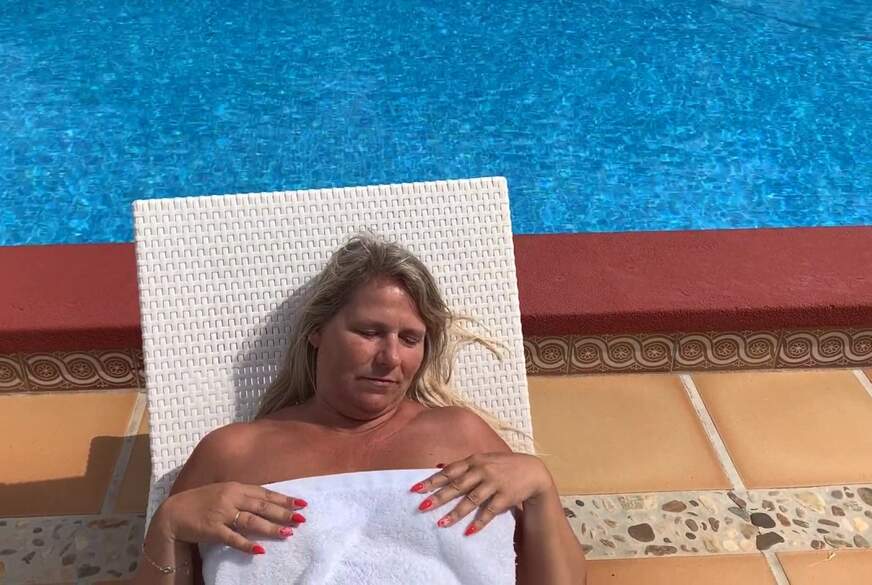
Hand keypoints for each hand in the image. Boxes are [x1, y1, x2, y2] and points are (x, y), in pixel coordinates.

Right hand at [153, 482, 307, 553]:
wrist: (173, 513)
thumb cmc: (200, 502)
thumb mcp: (223, 492)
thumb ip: (242, 495)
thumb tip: (266, 501)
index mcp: (235, 487)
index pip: (264, 493)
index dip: (283, 498)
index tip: (301, 503)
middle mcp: (230, 498)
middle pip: (262, 506)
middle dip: (283, 512)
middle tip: (301, 519)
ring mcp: (221, 514)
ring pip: (251, 521)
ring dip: (271, 528)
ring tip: (287, 533)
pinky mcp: (212, 530)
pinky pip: (233, 538)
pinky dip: (247, 544)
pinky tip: (260, 550)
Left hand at [411, 452, 554, 535]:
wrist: (533, 471)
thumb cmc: (503, 465)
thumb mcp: (483, 459)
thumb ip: (462, 465)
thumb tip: (438, 467)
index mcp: (475, 461)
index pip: (449, 471)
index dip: (432, 480)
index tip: (416, 489)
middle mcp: (482, 471)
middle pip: (457, 486)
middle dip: (439, 497)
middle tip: (422, 507)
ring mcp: (494, 484)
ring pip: (471, 500)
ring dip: (455, 513)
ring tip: (441, 523)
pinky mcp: (505, 497)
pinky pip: (489, 512)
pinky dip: (479, 523)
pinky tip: (468, 532)